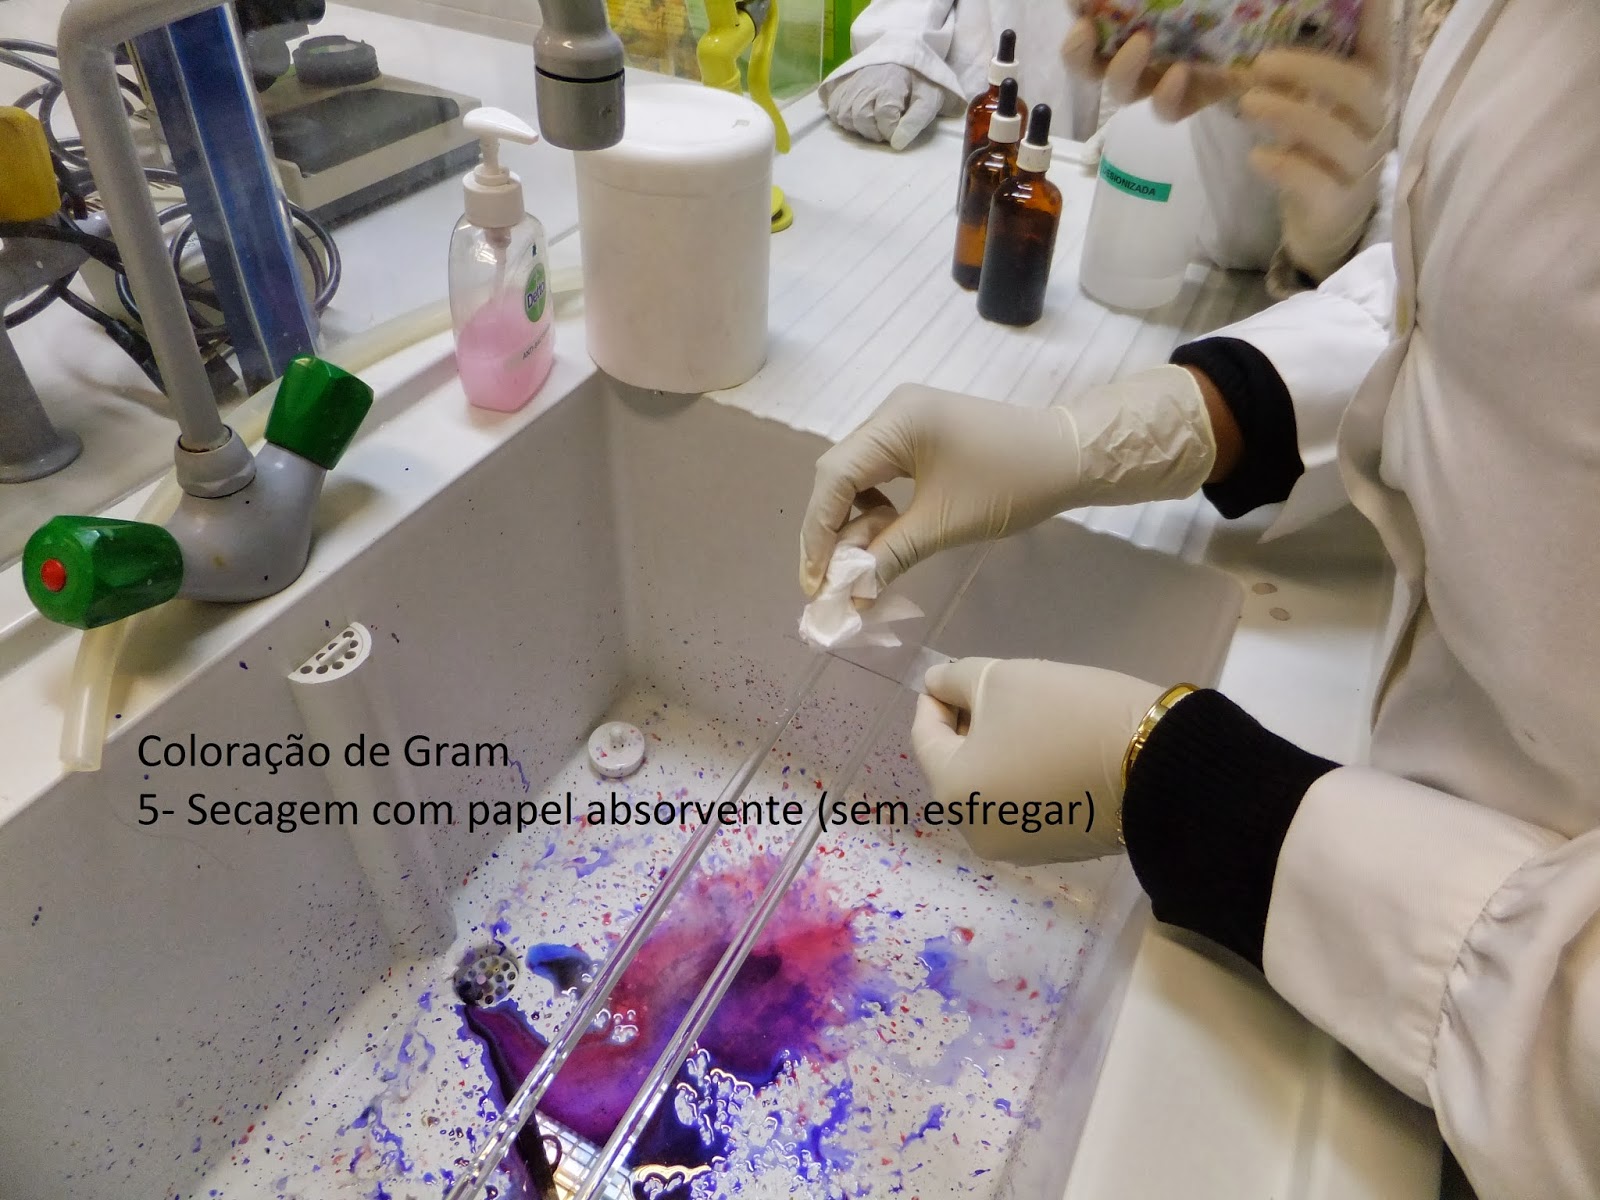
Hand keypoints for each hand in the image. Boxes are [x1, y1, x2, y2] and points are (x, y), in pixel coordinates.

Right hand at [799, 367, 1218, 595]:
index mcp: (895, 422)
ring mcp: (904, 419)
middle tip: (830, 583)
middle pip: (838, 475)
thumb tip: (849, 596)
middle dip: (832, 532)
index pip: (833, 479)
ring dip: (853, 522)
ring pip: (856, 475)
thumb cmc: (1012, 485)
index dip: (818, 534)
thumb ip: (889, 556)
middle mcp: (891, 411)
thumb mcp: (945, 525)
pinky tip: (884, 534)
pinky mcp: (918, 433)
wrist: (1070, 455)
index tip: (816, 583)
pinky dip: (875, 507)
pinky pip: (879, 471)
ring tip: (859, 565)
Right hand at [824, 64, 944, 150]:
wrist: (905, 51)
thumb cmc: (919, 79)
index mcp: (889, 83)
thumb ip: (916, 121)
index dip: (892, 130)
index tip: (900, 127)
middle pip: (860, 117)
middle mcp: (865, 82)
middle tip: (884, 128)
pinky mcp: (841, 83)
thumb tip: (897, 144)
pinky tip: (857, 116)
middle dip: (873, 131)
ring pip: (843, 115)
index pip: (885, 117)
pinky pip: (833, 107)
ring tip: (872, 122)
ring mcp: (850, 82)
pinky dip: (843, 117)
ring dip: (857, 126)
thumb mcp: (929, 98)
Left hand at [912, 658, 1164, 863]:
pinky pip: (1024, 805)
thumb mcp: (1004, 678)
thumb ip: (956, 680)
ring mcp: (1018, 847)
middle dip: (967, 727)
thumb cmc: (1069, 715)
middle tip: (991, 692)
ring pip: (990, 788)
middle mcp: (976, 831)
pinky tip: (1049, 748)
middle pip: (956, 767)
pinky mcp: (1057, 849)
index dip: (935, 700)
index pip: (924, 737)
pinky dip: (1024, 777)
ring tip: (1023, 716)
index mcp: (953, 792)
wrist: (1161, 765)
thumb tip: (936, 687)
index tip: (949, 678)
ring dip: (996, 752)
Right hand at [1061, 4, 1240, 121]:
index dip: (1078, 7)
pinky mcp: (1204, 93)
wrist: (1314, 10)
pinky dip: (1166, 96)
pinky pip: (1169, 109)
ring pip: (1121, 87)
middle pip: (1088, 55)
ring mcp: (1172, 66)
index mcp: (1141, 4)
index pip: (1093, 7)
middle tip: (1084, 30)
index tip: (1078, 2)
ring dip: (1118, 69)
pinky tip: (1182, 73)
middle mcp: (1147, 35)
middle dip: (1077, 49)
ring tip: (1142, 44)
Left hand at [1241, 41, 1391, 281]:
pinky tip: (1257, 156)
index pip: (1378, 48)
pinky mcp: (1337, 204)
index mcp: (1371, 94)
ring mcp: (1361, 168)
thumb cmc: (1316, 154)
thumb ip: (1300, 77)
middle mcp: (1376, 126)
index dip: (1375, 19)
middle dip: (1309, 70)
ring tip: (1248, 103)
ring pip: (1336, 135)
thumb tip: (1261, 42)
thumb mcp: (1314, 108)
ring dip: (1290, 114)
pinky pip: (1315, 181)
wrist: (1324, 225)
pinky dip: (1285, 165)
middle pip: (1358, 88)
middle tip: (1260, 63)